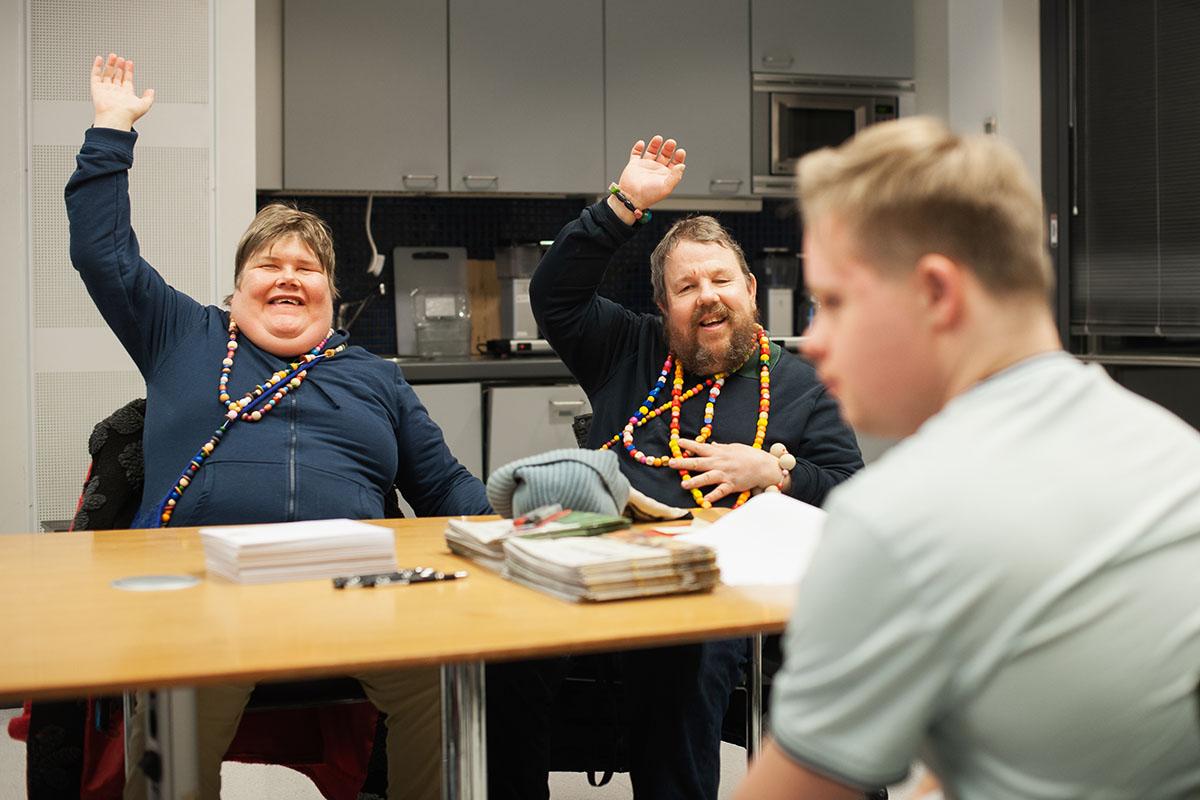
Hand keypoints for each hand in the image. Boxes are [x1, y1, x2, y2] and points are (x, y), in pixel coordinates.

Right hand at [91, 53, 154, 130]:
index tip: (130, 62)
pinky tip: (100, 58)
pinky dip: (97, 66)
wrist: (115, 116)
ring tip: (114, 56)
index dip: (129, 71)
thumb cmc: (129, 114)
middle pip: (117, 76)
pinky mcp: (96, 88)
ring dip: (110, 64)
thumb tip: (151, 90)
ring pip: (107, 74)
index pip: (127, 80)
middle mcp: (115, 92)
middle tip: (122, 58)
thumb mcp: (144, 105)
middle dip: (120, 66)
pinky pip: (95, 75)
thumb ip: (149, 97)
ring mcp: (106, 89)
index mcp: (126, 95)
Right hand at [607, 135, 685, 223]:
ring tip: (658, 138)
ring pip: (651, 151)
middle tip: (671, 142)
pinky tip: (641, 144)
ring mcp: (645, 166)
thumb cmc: (648, 196)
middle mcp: (656, 170)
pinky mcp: (634, 165)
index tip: (680, 151)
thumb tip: (682, 166)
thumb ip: (675, 176)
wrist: (631, 198)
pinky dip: (638, 147)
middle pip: (665, 154)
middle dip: (668, 148)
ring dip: (655, 144)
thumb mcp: (666, 187)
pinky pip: (636, 153)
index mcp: (665, 175)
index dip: (679, 157)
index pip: (675, 163)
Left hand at [669, 439, 786, 505]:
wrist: (764, 466)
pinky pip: (720, 491)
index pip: (700, 447)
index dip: (688, 444)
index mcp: (719, 452)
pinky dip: (712, 497)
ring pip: (707, 477)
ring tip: (684, 485)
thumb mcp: (733, 448)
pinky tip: (704, 502)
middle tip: (671, 463)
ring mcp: (725, 474)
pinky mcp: (731, 485)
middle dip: (684, 463)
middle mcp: (719, 463)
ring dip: (695, 481)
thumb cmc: (749, 455)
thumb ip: (720, 447)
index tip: (676, 442)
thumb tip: (710, 444)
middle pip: (698, 462)